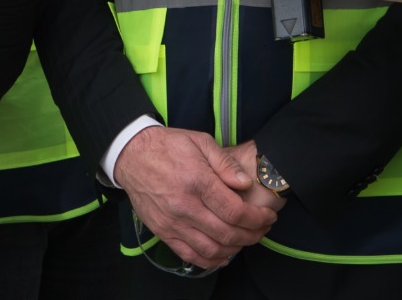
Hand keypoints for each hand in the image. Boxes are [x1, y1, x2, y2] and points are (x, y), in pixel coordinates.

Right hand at [114, 126, 276, 267]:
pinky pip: (189, 255)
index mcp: (197, 181)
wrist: (132, 155)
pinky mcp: (163, 232)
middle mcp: (185, 206)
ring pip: (210, 249)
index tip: (268, 216)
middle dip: (252, 235)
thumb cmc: (169, 145)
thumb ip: (225, 163)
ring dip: (235, 249)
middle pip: (227, 233)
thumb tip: (245, 184)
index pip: (234, 211)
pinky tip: (223, 255)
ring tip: (247, 240)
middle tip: (263, 229)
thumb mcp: (201, 141)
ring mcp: (172, 223)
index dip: (257, 218)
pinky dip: (210, 260)